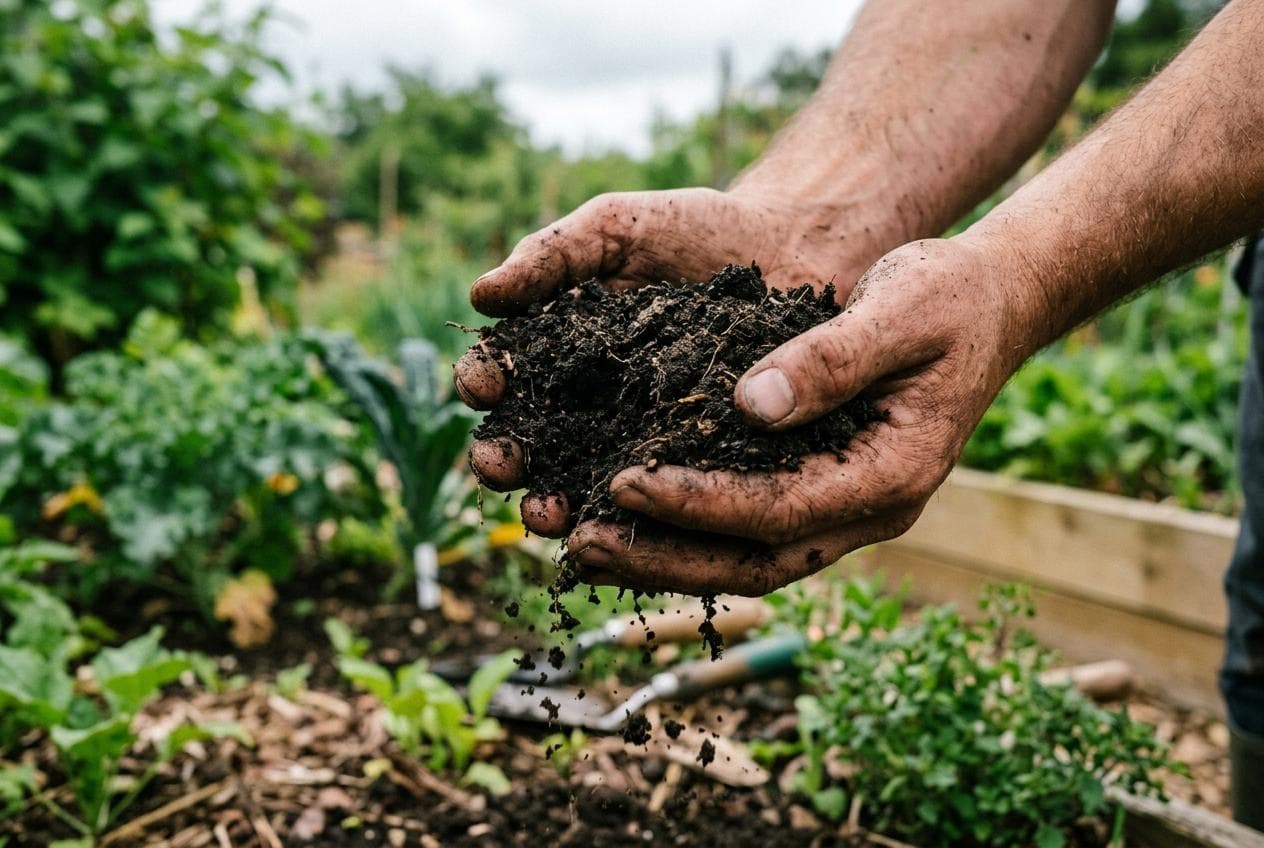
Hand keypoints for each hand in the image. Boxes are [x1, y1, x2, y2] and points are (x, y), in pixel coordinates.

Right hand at [458, 186, 889, 532]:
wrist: (791, 248)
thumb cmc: (695, 231)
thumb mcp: (618, 229)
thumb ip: (553, 255)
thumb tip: (480, 295)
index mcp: (556, 348)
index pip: (504, 371)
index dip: (485, 380)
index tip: (482, 384)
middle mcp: (587, 402)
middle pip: (532, 440)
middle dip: (508, 456)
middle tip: (502, 465)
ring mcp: (638, 438)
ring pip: (583, 482)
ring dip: (555, 504)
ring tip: (550, 513)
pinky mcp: (692, 463)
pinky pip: (659, 495)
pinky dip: (632, 520)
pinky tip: (618, 529)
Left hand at [566, 236, 1034, 593]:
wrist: (990, 304)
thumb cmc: (949, 297)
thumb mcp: (899, 309)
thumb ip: (832, 358)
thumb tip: (749, 403)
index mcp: (894, 473)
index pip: (780, 510)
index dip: (697, 504)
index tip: (622, 482)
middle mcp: (870, 508)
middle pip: (756, 561)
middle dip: (665, 557)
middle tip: (581, 543)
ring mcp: (848, 508)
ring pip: (749, 559)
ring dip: (667, 557)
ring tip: (584, 545)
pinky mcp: (824, 490)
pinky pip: (752, 530)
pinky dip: (690, 532)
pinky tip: (630, 518)